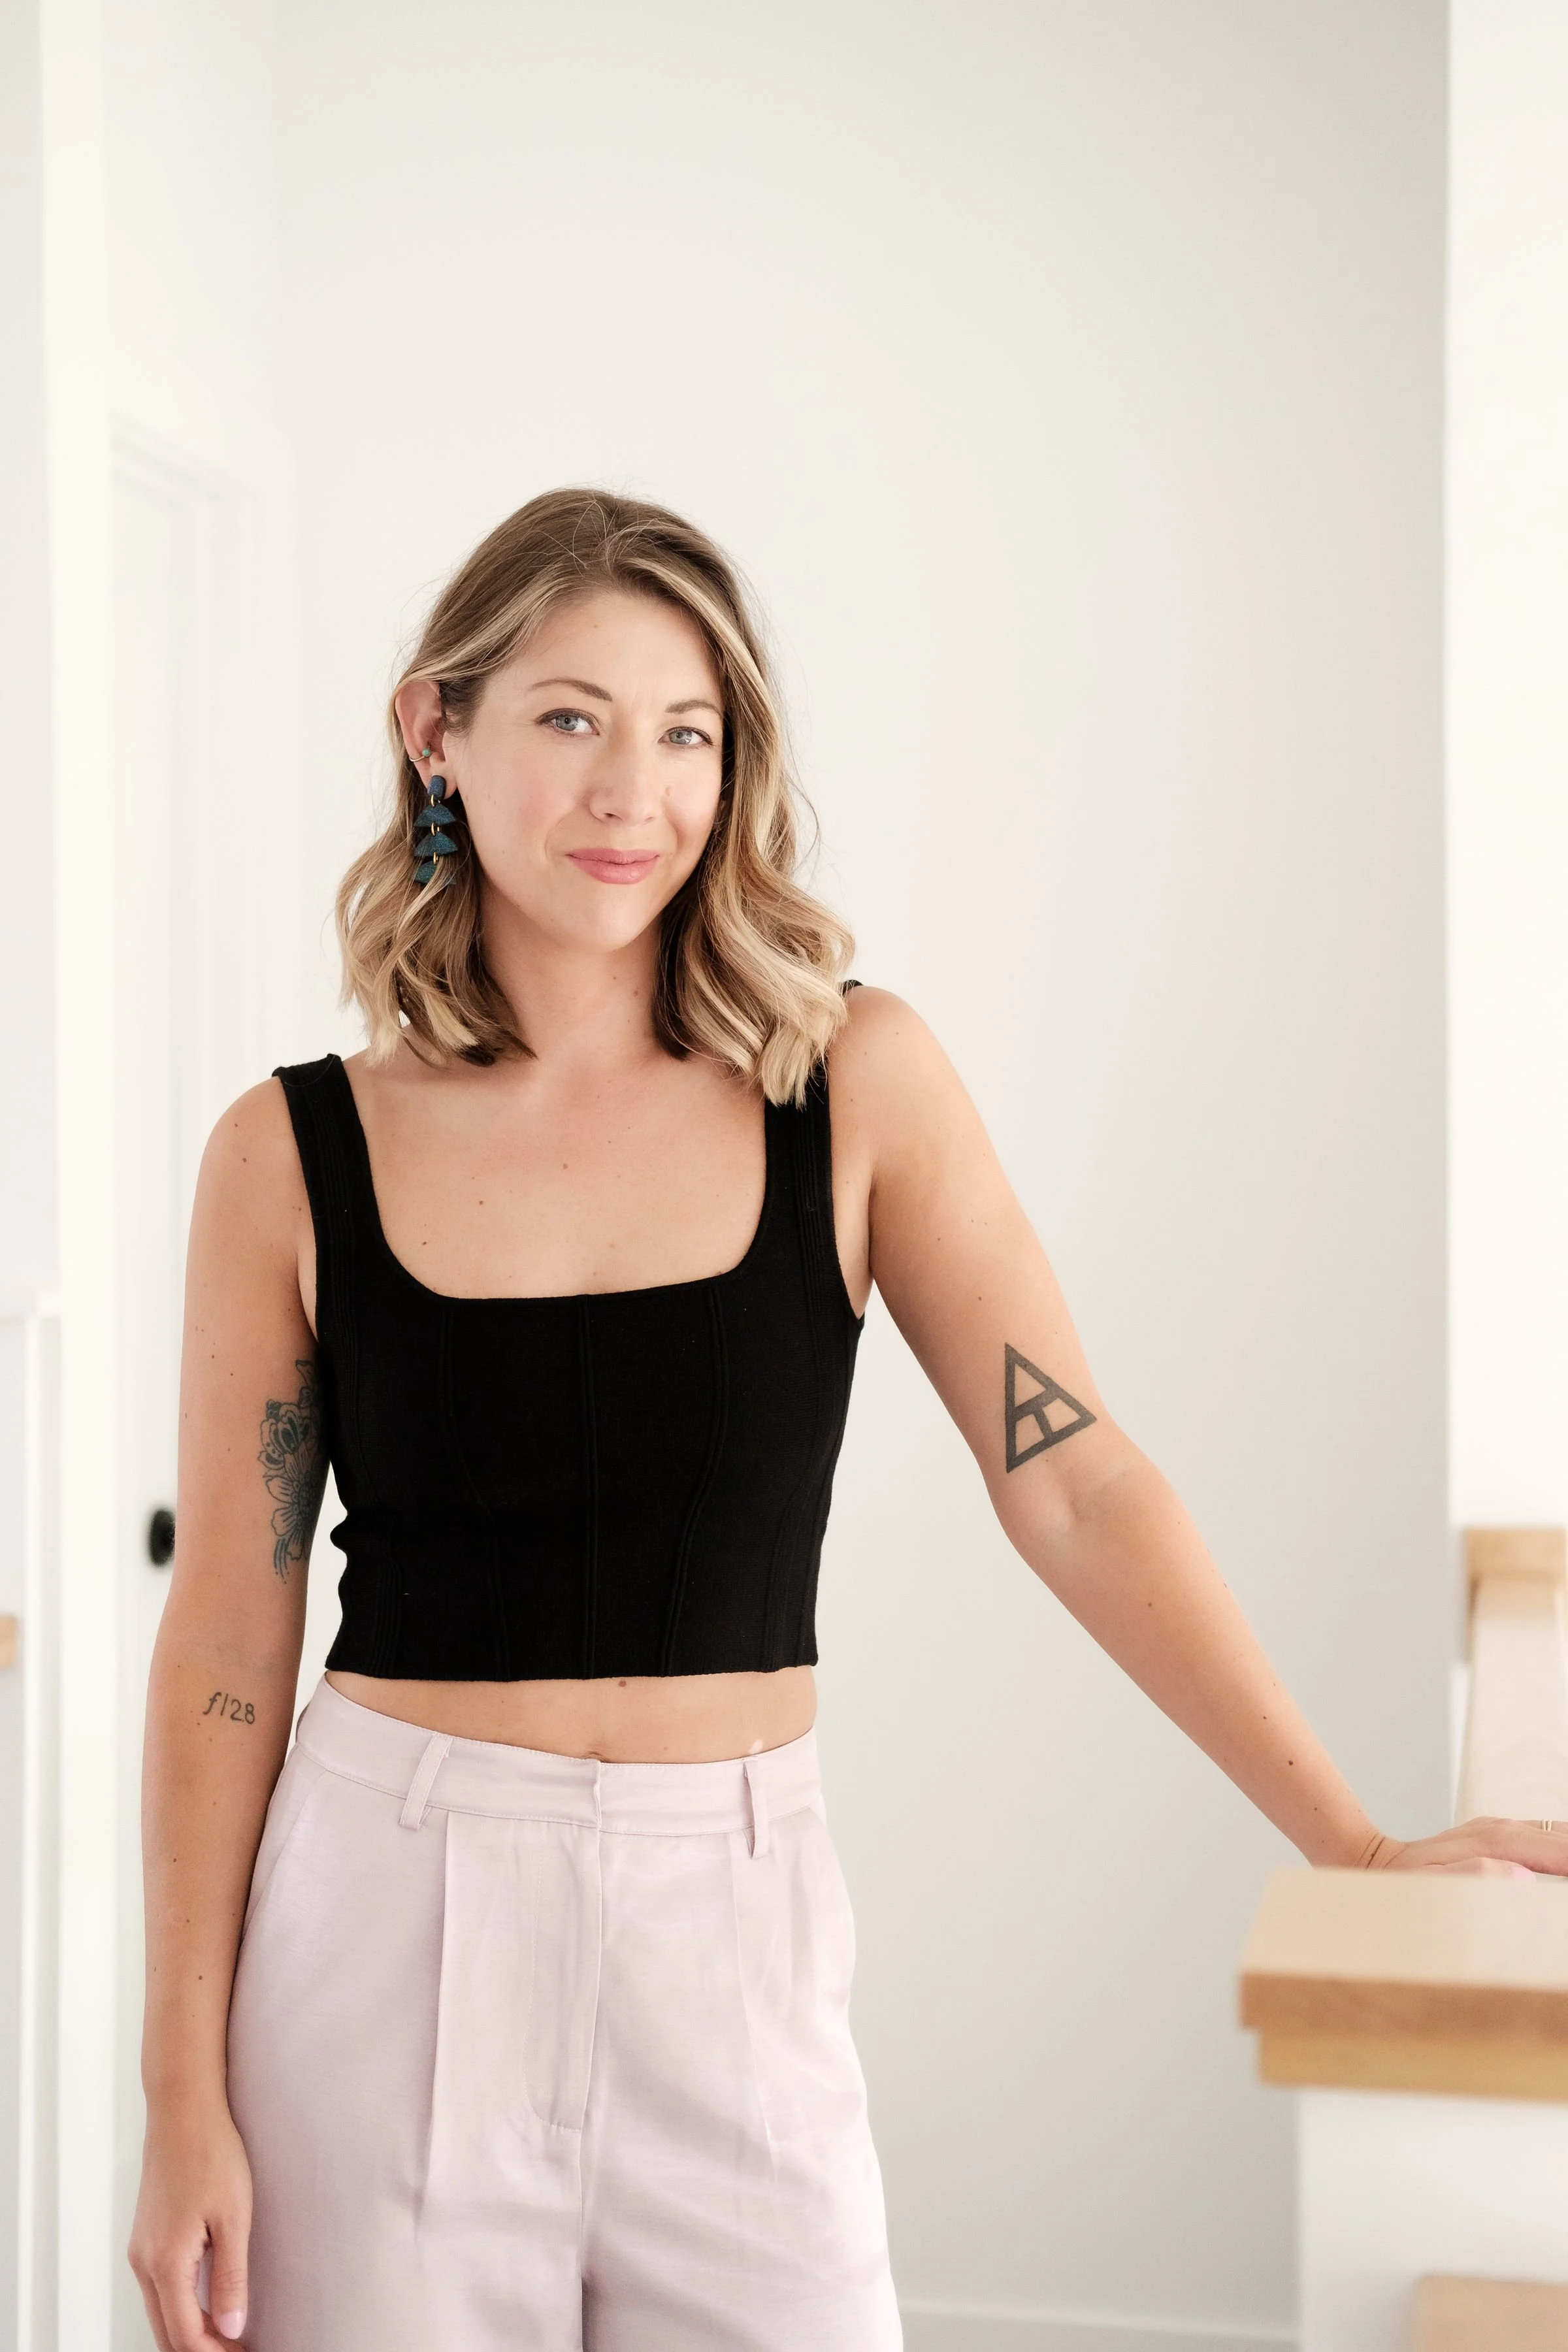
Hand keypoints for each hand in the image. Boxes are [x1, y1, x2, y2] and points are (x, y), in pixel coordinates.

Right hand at [129, 2097, 252, 2349]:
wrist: (182, 2110)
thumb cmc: (212, 2154)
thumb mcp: (233, 2217)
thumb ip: (231, 2278)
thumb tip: (231, 2329)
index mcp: (165, 2262)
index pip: (185, 2335)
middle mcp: (144, 2262)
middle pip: (166, 2332)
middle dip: (200, 2349)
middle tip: (238, 2350)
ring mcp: (141, 2249)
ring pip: (160, 2312)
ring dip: (190, 2330)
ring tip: (229, 2335)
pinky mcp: (146, 2236)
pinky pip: (158, 2288)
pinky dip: (180, 2307)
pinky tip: (208, 2304)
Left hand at [1360, 1817, 1567, 1878]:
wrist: (1371, 1863)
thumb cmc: (1400, 1885)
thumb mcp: (1430, 1888)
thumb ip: (1473, 1879)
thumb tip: (1521, 1877)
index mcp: (1497, 1843)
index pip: (1564, 1853)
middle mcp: (1506, 1831)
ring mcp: (1504, 1831)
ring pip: (1562, 1837)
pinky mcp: (1501, 1838)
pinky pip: (1549, 1841)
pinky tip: (1567, 1861)